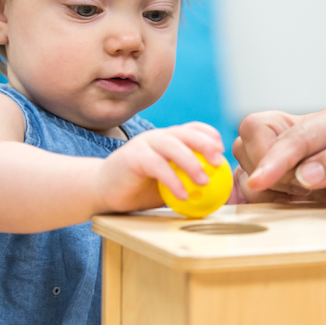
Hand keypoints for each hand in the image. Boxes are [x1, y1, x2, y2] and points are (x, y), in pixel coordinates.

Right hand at [96, 122, 224, 212]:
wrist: (103, 190)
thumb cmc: (140, 188)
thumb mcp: (170, 183)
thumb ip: (189, 181)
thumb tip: (219, 192)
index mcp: (168, 139)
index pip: (192, 129)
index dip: (209, 135)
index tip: (222, 150)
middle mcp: (157, 137)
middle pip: (185, 133)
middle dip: (205, 144)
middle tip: (219, 163)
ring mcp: (144, 144)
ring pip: (172, 146)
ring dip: (191, 163)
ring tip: (203, 182)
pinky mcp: (132, 157)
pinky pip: (157, 165)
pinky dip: (172, 180)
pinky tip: (182, 195)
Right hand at [232, 108, 325, 224]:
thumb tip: (306, 172)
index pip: (291, 134)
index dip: (274, 158)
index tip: (261, 182)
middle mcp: (305, 129)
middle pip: (255, 128)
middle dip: (263, 162)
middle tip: (292, 190)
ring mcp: (288, 148)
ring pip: (245, 149)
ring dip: (262, 179)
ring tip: (296, 196)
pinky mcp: (277, 168)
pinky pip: (246, 172)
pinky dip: (253, 190)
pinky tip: (281, 202)